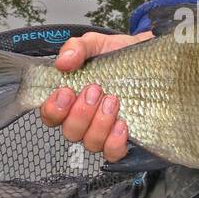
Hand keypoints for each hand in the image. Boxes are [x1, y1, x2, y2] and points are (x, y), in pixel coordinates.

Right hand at [39, 29, 152, 160]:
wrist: (148, 59)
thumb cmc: (117, 56)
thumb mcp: (94, 44)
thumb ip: (75, 48)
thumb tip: (62, 62)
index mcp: (69, 101)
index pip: (50, 116)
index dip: (53, 109)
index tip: (66, 91)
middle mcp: (83, 121)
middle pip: (70, 132)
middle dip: (81, 112)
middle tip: (95, 90)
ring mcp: (102, 132)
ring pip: (91, 143)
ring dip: (99, 123)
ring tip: (113, 100)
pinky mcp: (122, 139)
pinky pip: (112, 153)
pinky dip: (114, 142)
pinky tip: (122, 124)